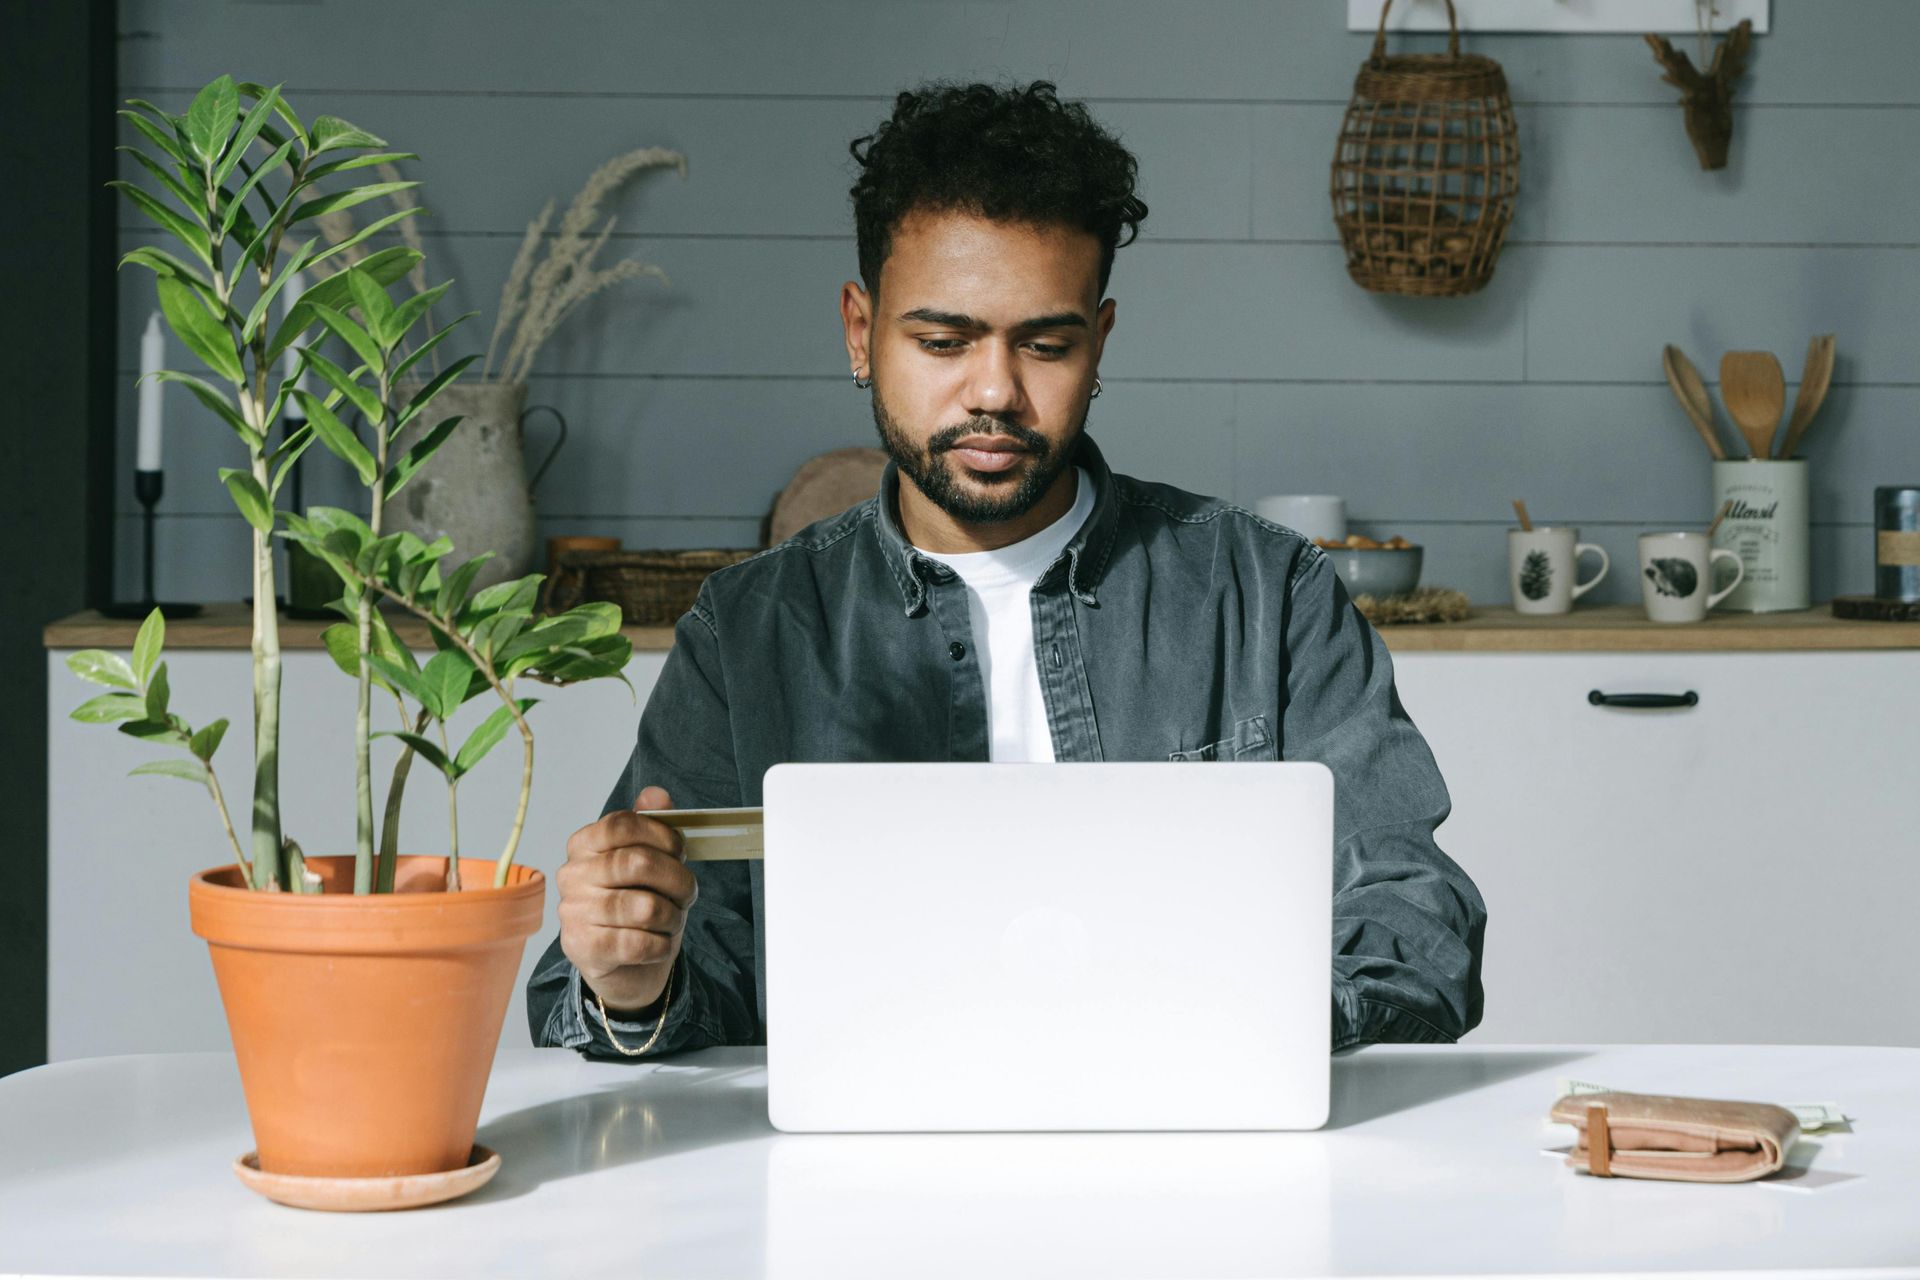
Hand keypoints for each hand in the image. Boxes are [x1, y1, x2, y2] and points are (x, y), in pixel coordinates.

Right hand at [558, 785, 697, 1015]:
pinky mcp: (583, 948)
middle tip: (688, 892)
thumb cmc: (636, 901)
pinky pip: (639, 943)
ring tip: (672, 919)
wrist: (621, 962)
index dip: (662, 835)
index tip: (680, 850)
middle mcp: (572, 875)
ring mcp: (573, 912)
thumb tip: (656, 794)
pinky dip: (661, 944)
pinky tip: (659, 942)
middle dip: (678, 879)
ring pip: (645, 907)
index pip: (623, 824)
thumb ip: (652, 824)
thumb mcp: (647, 859)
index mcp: (584, 844)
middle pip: (638, 863)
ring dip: (672, 916)